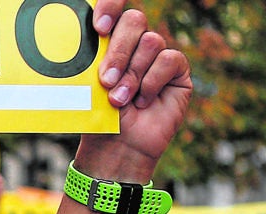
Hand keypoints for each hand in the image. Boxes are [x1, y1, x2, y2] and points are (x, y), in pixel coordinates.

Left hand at [76, 1, 192, 181]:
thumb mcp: (88, 88)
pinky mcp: (177, 70)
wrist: (118, 149)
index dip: (110, 7)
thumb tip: (90, 38)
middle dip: (118, 50)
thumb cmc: (99, 118)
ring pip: (151, 41)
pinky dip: (152, 81)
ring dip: (132, 73)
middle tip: (105, 80)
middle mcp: (135, 43)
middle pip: (134, 21)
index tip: (99, 28)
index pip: (114, 8)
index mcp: (110, 40)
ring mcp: (157, 55)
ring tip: (119, 99)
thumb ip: (93, 62)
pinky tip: (142, 101)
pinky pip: (168, 60)